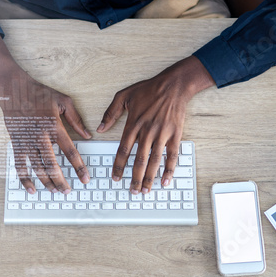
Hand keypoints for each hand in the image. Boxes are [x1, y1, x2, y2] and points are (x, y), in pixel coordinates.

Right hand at [0, 73, 91, 192]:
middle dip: (61, 181)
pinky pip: (20, 165)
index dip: (79, 168)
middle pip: (52, 165)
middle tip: (67, 191)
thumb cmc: (39, 94)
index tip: (85, 179)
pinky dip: (25, 179)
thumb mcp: (63, 101)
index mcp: (54, 126)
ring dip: (46, 182)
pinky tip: (31, 189)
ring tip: (54, 191)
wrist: (14, 90)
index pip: (70, 152)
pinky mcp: (16, 143)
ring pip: (37, 168)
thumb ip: (76, 119)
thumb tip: (87, 135)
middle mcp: (40, 136)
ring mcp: (27, 141)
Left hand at [98, 57, 214, 193]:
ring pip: (154, 161)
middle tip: (132, 191)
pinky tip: (165, 180)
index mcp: (134, 124)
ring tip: (146, 190)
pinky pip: (172, 156)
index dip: (119, 166)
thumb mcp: (124, 95)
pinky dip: (169, 169)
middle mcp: (147, 131)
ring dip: (150, 178)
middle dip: (135, 178)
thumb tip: (100, 128)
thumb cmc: (149, 89)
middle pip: (139, 160)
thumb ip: (110, 113)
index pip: (123, 150)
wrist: (173, 85)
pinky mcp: (175, 135)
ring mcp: (162, 134)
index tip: (116, 178)